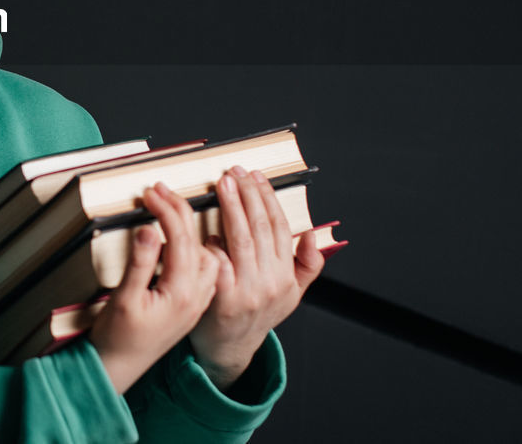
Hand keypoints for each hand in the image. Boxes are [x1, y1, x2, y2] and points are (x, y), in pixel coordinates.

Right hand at [89, 182, 219, 393]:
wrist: (120, 368)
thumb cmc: (117, 337)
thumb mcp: (123, 298)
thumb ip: (140, 262)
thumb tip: (152, 228)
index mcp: (181, 293)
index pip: (180, 238)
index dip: (166, 209)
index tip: (152, 192)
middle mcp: (196, 296)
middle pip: (197, 241)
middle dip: (181, 211)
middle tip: (162, 190)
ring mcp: (197, 300)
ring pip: (209, 254)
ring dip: (197, 227)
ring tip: (181, 206)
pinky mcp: (192, 303)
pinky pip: (207, 268)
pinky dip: (202, 245)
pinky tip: (192, 237)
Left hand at [189, 167, 324, 389]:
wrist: (230, 348)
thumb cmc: (256, 314)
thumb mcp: (290, 295)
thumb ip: (306, 266)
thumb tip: (313, 236)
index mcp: (286, 276)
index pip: (281, 227)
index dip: (268, 198)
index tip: (257, 177)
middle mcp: (270, 282)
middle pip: (261, 228)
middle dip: (248, 194)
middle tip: (236, 172)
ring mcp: (246, 291)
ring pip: (240, 238)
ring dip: (231, 207)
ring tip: (223, 184)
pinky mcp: (221, 298)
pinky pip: (218, 261)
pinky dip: (213, 242)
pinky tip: (208, 226)